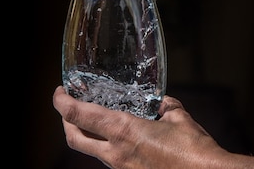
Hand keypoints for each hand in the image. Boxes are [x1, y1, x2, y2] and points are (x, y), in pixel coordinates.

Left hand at [53, 86, 253, 167]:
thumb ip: (165, 106)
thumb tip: (161, 102)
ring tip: (94, 121)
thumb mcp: (180, 116)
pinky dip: (107, 148)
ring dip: (87, 136)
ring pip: (91, 151)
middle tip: (68, 107)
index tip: (59, 92)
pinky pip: (110, 161)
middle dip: (65, 122)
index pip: (79, 115)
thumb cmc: (194, 149)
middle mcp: (115, 153)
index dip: (62, 102)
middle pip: (74, 138)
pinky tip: (121, 140)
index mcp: (123, 132)